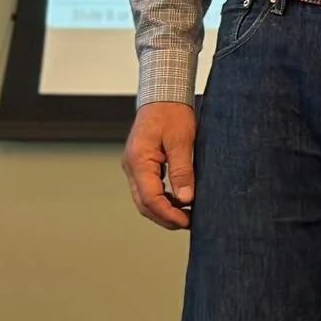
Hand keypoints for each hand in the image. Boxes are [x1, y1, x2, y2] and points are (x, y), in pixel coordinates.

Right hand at [123, 100, 196, 230]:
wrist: (162, 96)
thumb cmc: (172, 114)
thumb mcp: (182, 141)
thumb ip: (182, 170)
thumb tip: (185, 198)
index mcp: (138, 161)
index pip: (150, 198)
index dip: (168, 214)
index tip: (187, 221)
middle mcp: (132, 167)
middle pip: (143, 203)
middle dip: (164, 217)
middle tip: (188, 223)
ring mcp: (134, 166)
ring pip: (144, 198)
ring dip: (163, 210)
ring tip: (186, 215)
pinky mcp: (141, 165)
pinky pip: (148, 188)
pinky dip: (162, 199)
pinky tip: (179, 201)